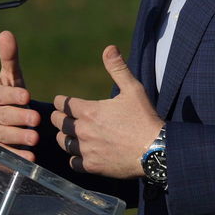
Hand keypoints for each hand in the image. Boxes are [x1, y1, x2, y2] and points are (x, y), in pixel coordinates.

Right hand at [0, 31, 42, 160]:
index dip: (12, 96)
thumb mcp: (13, 78)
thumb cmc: (13, 96)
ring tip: (35, 138)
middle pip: (1, 116)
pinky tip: (31, 159)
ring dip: (19, 138)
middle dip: (19, 118)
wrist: (10, 124)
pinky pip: (4, 155)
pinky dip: (17, 157)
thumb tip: (5, 33)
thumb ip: (10, 58)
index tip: (27, 96)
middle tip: (36, 119)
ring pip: (2, 136)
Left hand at [52, 45, 162, 178]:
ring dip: (64, 137)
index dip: (62, 101)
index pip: (63, 104)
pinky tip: (79, 154)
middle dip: (59, 117)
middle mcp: (83, 130)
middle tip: (62, 117)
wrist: (155, 150)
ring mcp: (87, 150)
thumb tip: (109, 48)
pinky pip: (73, 162)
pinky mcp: (92, 166)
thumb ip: (118, 68)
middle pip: (58, 123)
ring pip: (63, 142)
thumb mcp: (133, 89)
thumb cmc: (144, 118)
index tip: (63, 102)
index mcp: (90, 111)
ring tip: (68, 134)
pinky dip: (74, 158)